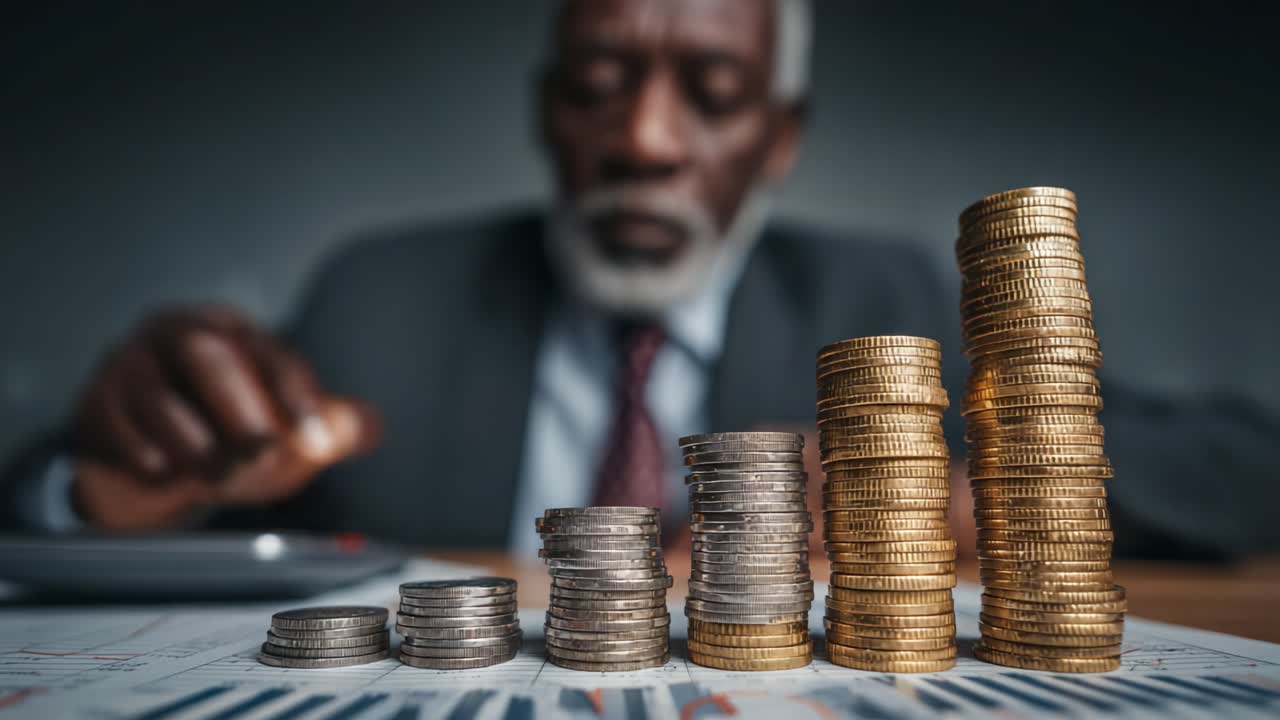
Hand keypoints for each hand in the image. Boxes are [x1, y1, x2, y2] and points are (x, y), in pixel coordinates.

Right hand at [68, 306, 379, 529]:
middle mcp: (177, 334)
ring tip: (218, 474)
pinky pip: (112, 427)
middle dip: (241, 413)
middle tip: (263, 456)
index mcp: (235, 330)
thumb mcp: (286, 432)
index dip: (299, 398)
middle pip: (207, 357)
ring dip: (194, 443)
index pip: (273, 354)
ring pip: (154, 394)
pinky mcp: (92, 404)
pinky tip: (166, 475)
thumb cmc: (228, 435)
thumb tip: (368, 427)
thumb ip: (330, 428)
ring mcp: (127, 365)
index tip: (319, 441)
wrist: (150, 465)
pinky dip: (145, 457)